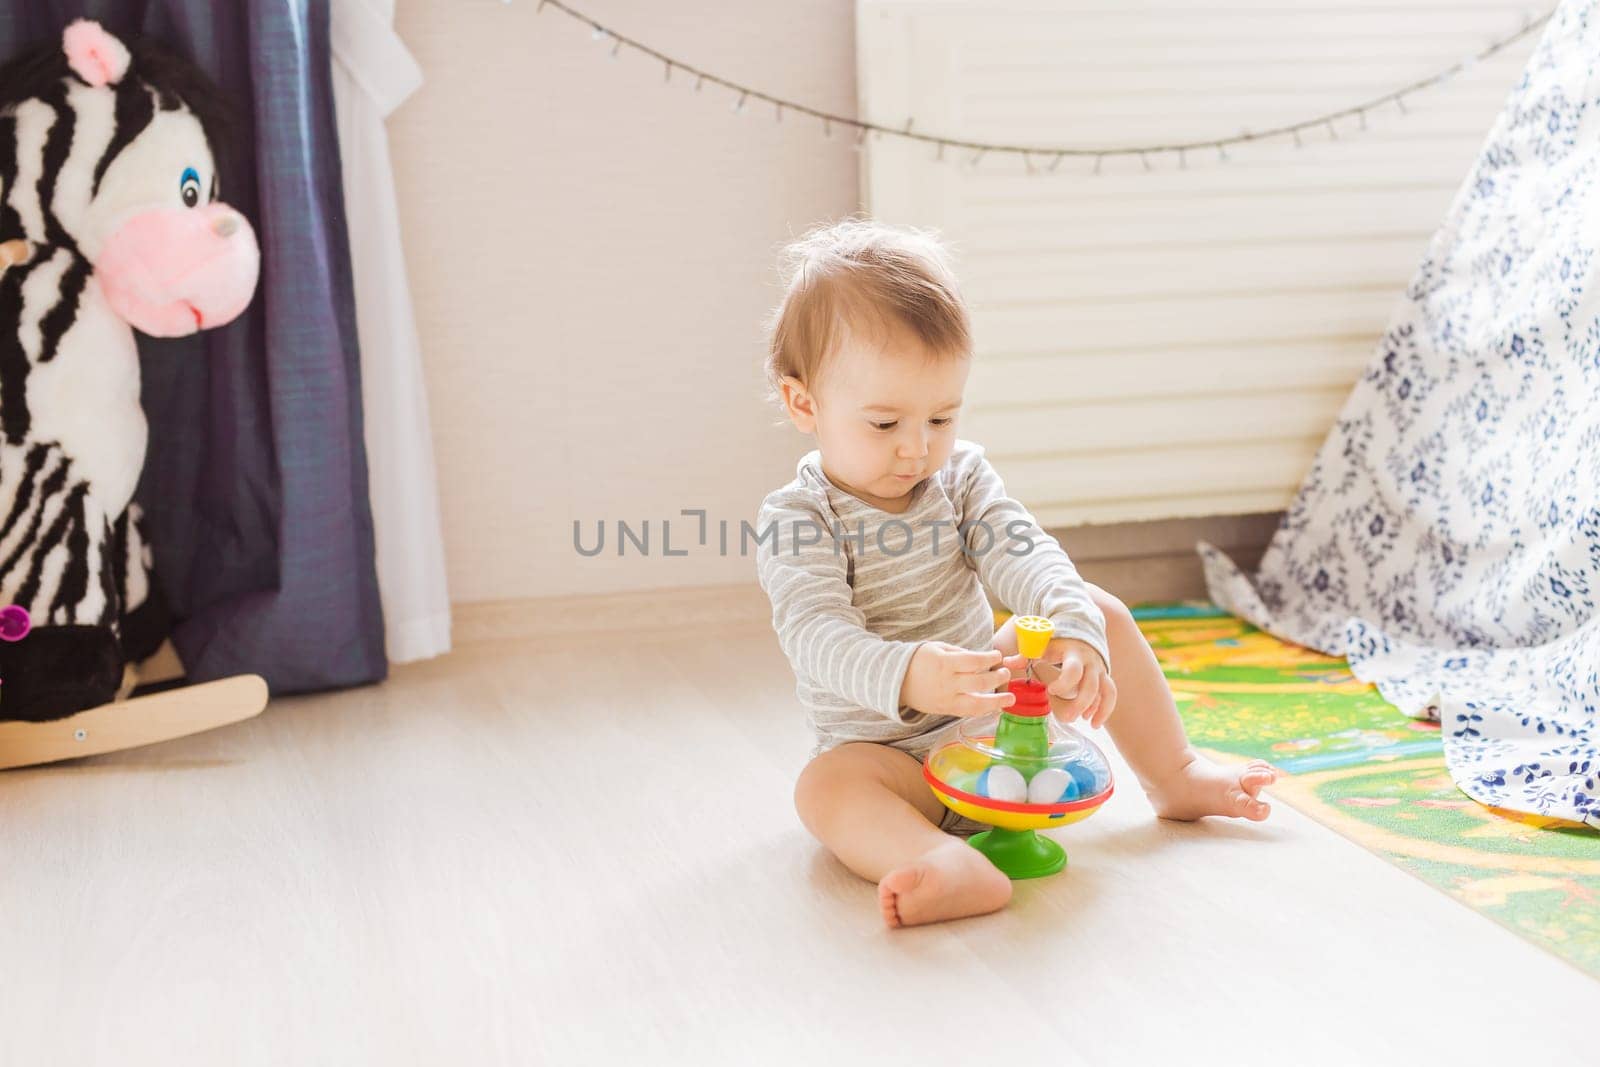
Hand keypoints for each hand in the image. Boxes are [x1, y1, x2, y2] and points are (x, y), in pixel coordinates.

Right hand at [899, 642, 1015, 717]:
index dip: (989, 658)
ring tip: (1011, 698)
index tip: (998, 656)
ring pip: (976, 704)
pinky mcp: (945, 710)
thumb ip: (960, 653)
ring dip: (996, 701)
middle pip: (979, 682)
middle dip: (997, 677)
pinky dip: (983, 711)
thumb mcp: (937, 648)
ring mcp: (946, 699)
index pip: (973, 661)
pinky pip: (968, 713)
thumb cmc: (918, 660)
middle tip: (1006, 672)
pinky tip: (995, 708)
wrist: (896, 681)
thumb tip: (983, 658)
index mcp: (944, 663)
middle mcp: (947, 683)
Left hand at [1004, 639, 1115, 727]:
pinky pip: (1110, 694)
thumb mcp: (1042, 646)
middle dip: (1080, 703)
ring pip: (1105, 690)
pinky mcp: (1104, 677)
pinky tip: (1095, 723)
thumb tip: (1007, 662)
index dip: (1063, 683)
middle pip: (1091, 685)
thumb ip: (1025, 656)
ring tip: (1087, 723)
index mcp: (1072, 653)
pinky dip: (1105, 709)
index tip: (1050, 690)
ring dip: (1097, 708)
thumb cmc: (1056, 643)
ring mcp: (1099, 669)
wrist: (1079, 632)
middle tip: (1068, 718)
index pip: (1073, 670)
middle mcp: (1089, 661)